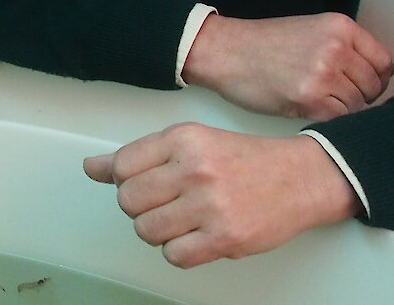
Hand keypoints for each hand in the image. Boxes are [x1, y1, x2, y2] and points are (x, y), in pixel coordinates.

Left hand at [82, 123, 359, 267]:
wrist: (302, 178)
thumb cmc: (246, 161)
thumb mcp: (191, 143)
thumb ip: (140, 156)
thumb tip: (92, 167)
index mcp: (183, 139)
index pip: (121, 165)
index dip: (126, 180)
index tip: (144, 183)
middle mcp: (195, 168)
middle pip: (128, 201)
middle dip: (140, 208)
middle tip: (166, 204)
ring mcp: (209, 204)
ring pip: (146, 230)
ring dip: (159, 231)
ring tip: (183, 220)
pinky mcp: (225, 236)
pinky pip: (174, 255)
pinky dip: (180, 251)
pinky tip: (197, 236)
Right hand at [181, 13, 393, 120]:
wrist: (226, 52)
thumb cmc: (264, 46)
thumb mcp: (312, 31)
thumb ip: (345, 48)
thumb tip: (379, 78)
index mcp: (341, 27)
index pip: (385, 61)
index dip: (377, 79)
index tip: (362, 87)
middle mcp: (337, 47)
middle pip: (374, 86)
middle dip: (360, 98)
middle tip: (336, 99)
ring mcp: (324, 72)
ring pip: (359, 105)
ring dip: (342, 110)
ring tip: (318, 103)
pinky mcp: (310, 97)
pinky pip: (339, 118)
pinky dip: (329, 120)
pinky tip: (310, 110)